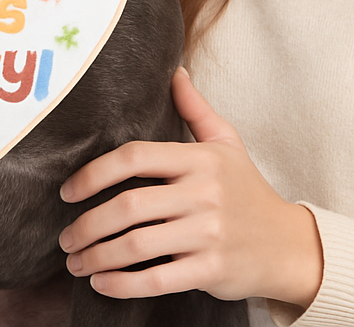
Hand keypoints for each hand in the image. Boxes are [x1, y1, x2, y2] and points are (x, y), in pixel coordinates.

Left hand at [58, 67, 322, 305]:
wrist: (287, 244)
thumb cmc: (247, 189)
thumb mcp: (227, 142)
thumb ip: (196, 108)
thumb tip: (174, 70)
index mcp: (199, 158)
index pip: (135, 157)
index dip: (94, 173)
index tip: (68, 191)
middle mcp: (202, 193)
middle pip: (128, 206)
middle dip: (87, 225)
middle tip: (66, 237)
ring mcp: (207, 233)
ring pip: (136, 246)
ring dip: (97, 256)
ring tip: (75, 262)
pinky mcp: (210, 270)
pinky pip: (156, 279)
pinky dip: (122, 284)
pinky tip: (101, 282)